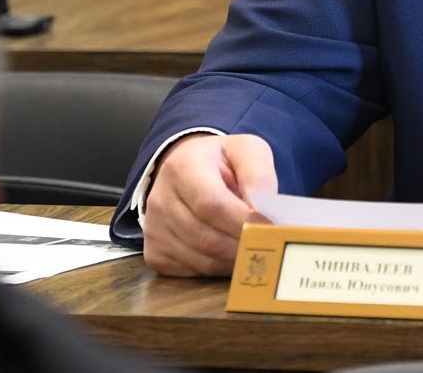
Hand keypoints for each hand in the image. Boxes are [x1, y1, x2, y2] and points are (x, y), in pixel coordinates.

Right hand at [141, 133, 276, 276]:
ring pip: (201, 259)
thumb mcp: (246, 150)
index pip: (211, 204)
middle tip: (268, 244)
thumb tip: (263, 210)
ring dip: (233, 259)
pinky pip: (192, 271)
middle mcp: (160, 200)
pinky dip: (219, 268)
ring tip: (255, 247)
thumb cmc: (222, 161)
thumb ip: (258, 174)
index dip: (242, 220)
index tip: (268, 227)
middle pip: (206, 237)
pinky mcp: (155, 253)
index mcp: (182, 167)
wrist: (188, 168)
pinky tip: (232, 253)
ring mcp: (154, 229)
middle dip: (242, 244)